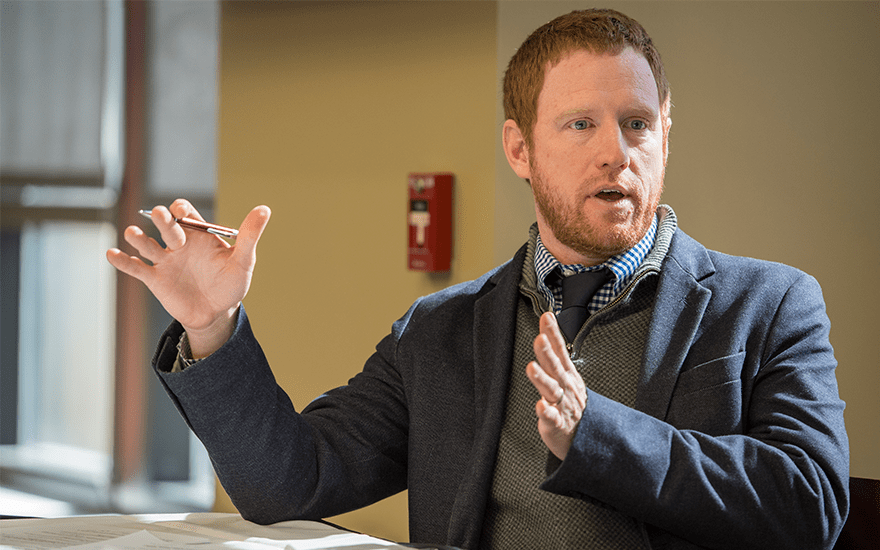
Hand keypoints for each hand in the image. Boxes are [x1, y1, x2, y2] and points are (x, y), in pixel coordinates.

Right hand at [106, 199, 270, 356]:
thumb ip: (250, 235)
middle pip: (165, 225)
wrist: (217, 313)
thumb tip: (264, 210)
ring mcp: (165, 261)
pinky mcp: (155, 279)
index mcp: (198, 234)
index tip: (183, 214)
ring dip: (138, 238)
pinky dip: (122, 261)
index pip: (185, 213)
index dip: (182, 210)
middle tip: (163, 219)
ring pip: (146, 244)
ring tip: (133, 235)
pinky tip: (112, 254)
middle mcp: (179, 243)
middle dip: (162, 221)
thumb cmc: (231, 284)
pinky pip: (135, 268)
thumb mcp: (243, 260)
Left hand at [526, 311, 586, 459]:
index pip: (560, 350)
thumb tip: (544, 331)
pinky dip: (546, 412)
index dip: (553, 333)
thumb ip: (555, 356)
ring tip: (531, 367)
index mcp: (567, 375)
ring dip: (542, 378)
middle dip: (547, 352)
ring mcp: (563, 406)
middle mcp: (565, 387)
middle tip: (539, 339)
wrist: (586, 438)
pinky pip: (552, 418)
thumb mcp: (566, 377)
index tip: (546, 317)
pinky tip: (540, 406)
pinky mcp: (557, 424)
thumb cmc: (571, 405)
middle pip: (555, 367)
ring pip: (551, 390)